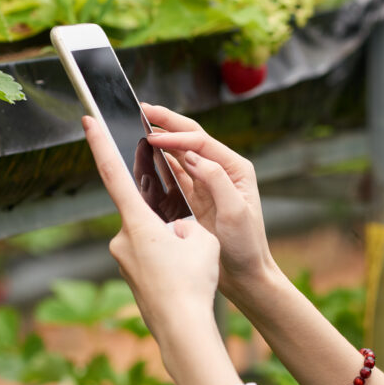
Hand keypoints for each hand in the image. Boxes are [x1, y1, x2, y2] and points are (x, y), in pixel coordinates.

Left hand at [82, 115, 222, 370]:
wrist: (182, 330)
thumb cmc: (192, 282)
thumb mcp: (201, 238)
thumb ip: (185, 223)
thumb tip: (175, 229)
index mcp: (137, 221)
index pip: (113, 173)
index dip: (100, 144)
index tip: (88, 121)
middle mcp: (122, 238)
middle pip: (146, 212)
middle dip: (169, 219)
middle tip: (189, 246)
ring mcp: (123, 259)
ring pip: (151, 237)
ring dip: (172, 244)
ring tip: (191, 268)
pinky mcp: (131, 276)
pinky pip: (151, 257)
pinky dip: (168, 261)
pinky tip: (184, 279)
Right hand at [141, 104, 275, 300]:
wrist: (245, 274)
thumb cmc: (246, 245)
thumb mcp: (235, 212)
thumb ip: (216, 180)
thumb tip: (193, 156)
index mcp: (234, 168)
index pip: (200, 142)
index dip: (175, 135)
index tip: (152, 137)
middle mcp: (220, 170)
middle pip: (189, 137)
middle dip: (166, 122)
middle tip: (142, 109)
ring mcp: (205, 183)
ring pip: (178, 153)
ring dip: (159, 139)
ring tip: (137, 127)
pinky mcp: (193, 197)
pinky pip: (172, 174)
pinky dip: (157, 163)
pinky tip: (142, 156)